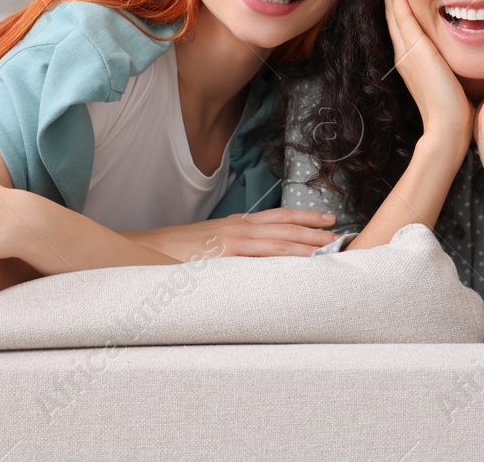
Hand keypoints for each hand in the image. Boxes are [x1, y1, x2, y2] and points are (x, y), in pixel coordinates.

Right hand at [127, 209, 342, 260]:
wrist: (141, 252)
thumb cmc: (173, 255)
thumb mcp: (208, 250)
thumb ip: (232, 253)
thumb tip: (252, 265)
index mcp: (235, 225)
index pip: (278, 218)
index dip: (305, 217)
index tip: (327, 221)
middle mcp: (238, 227)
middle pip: (286, 225)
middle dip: (315, 229)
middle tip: (341, 235)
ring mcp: (232, 239)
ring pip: (280, 238)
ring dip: (308, 242)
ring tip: (332, 247)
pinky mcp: (224, 253)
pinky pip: (262, 254)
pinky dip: (285, 257)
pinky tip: (302, 264)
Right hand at [385, 0, 473, 148]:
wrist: (451, 129)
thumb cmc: (456, 109)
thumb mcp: (448, 78)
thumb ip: (447, 63)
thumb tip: (456, 54)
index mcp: (413, 60)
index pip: (402, 24)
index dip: (399, 2)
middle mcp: (404, 53)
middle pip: (392, 13)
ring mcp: (405, 51)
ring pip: (393, 10)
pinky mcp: (412, 50)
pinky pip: (400, 15)